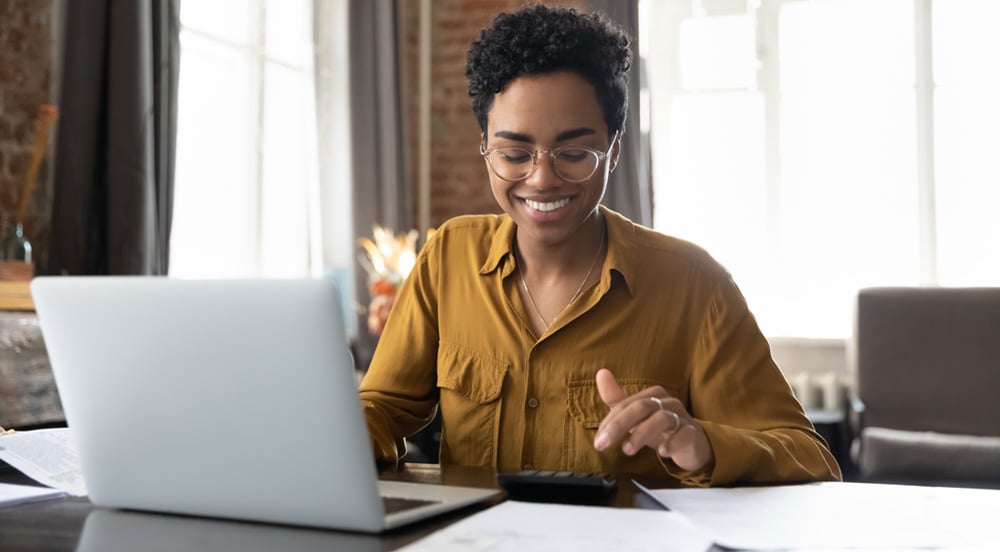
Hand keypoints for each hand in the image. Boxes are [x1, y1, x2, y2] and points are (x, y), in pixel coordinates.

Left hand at [592, 368, 713, 472]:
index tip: (598, 441)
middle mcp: (667, 402)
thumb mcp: (637, 416)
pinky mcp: (693, 434)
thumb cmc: (660, 428)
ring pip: (662, 419)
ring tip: (627, 450)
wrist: (693, 444)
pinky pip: (684, 434)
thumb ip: (617, 399)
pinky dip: (672, 443)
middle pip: (641, 407)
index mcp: (652, 395)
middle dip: (619, 425)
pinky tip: (662, 452)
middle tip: (603, 444)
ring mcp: (682, 417)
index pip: (626, 404)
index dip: (610, 422)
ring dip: (641, 434)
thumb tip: (601, 373)